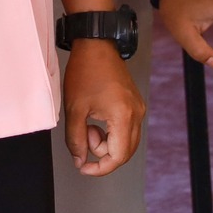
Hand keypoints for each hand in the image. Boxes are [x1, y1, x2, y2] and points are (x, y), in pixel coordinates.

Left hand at [61, 39, 142, 176]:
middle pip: (124, 152)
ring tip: (88, 123)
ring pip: (125, 141)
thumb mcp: (74, 109)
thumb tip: (80, 160)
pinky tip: (96, 119)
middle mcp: (136, 113)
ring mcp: (138, 108)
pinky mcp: (134, 104)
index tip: (84, 168)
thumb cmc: (86, 70)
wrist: (96, 44)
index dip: (100, 168)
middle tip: (83, 135)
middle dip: (101, 152)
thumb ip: (76, 140)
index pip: (118, 156)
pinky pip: (126, 129)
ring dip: (105, 141)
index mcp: (123, 115)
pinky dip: (110, 132)